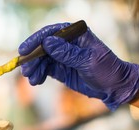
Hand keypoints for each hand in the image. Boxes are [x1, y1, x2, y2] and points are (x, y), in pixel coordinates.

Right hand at [18, 22, 138, 109]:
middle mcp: (67, 43)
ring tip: (31, 78)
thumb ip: (67, 53)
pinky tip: (36, 81)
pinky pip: (45, 69)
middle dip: (33, 58)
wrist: (113, 87)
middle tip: (26, 70)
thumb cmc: (106, 70)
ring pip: (42, 59)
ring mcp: (63, 56)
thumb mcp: (87, 61)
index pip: (52, 33)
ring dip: (34, 68)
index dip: (36, 40)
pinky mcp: (60, 68)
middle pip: (43, 46)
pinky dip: (38, 74)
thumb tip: (47, 43)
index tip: (24, 50)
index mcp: (77, 35)